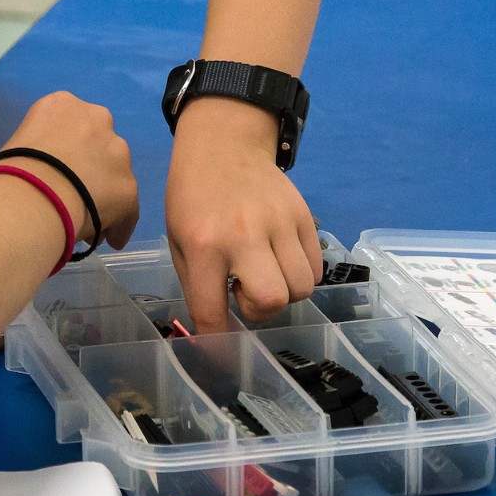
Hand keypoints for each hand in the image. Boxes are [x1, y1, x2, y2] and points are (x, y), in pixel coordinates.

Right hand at [0, 91, 139, 250]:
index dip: (65, 152)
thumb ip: (42, 149)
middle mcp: (97, 119)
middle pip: (98, 146)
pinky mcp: (128, 186)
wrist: (32, 194)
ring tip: (88, 221)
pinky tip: (109, 240)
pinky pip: (127, 210)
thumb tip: (46, 175)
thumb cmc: (11, 169)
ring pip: (115, 176)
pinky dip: (119, 224)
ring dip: (105, 194)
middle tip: (74, 195)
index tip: (57, 173)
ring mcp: (117, 152)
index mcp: (63, 104)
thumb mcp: (20, 143)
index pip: (71, 125)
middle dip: (91, 169)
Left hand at [165, 97, 319, 332]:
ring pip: (302, 288)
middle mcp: (244, 235)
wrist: (223, 146)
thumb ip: (198, 285)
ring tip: (264, 273)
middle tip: (246, 293)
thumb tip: (216, 331)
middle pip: (273, 300)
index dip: (218, 339)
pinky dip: (301, 274)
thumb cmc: (193, 198)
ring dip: (283, 293)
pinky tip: (281, 259)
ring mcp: (279, 223)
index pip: (213, 310)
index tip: (221, 350)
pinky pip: (316, 267)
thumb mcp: (180, 241)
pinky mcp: (304, 215)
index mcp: (204, 244)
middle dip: (260, 310)